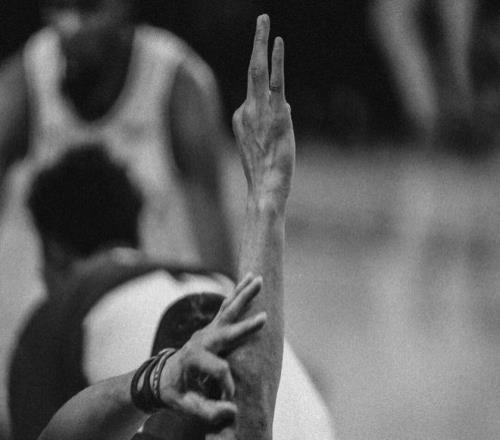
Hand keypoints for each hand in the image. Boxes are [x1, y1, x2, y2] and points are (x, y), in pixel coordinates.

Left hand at [158, 274, 265, 424]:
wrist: (160, 377)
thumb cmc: (174, 391)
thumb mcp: (185, 405)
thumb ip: (207, 410)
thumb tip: (233, 410)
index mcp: (193, 358)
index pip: (219, 369)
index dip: (227, 385)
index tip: (229, 398)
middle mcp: (201, 339)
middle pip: (226, 324)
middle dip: (245, 317)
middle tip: (263, 310)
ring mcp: (206, 330)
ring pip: (227, 309)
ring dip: (243, 293)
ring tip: (257, 278)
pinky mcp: (211, 327)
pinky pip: (225, 307)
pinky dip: (237, 293)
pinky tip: (246, 281)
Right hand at [232, 14, 294, 208]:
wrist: (265, 192)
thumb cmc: (266, 172)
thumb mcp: (266, 144)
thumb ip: (273, 121)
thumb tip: (285, 104)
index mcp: (244, 117)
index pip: (255, 87)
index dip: (267, 67)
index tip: (273, 47)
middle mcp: (248, 111)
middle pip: (252, 71)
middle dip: (257, 43)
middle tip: (263, 19)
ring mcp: (259, 114)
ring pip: (258, 72)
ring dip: (262, 45)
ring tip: (266, 22)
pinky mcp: (276, 118)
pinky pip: (275, 85)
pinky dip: (276, 62)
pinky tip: (278, 42)